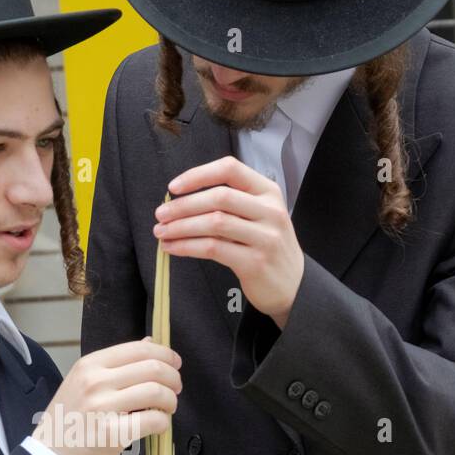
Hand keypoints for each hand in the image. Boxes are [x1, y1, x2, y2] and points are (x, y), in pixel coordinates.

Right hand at [33, 338, 181, 454]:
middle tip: (175, 390)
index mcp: (90, 365)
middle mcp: (95, 381)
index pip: (138, 349)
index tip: (175, 364)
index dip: (165, 354)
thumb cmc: (69, 420)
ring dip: (171, 401)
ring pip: (157, 392)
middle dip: (173, 378)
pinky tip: (157, 425)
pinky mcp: (112, 432)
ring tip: (167, 409)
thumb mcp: (84, 382)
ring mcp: (102, 406)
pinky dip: (163, 423)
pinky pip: (153, 420)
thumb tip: (149, 341)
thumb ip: (116, 363)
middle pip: (153, 368)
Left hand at [153, 157, 304, 327]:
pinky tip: (173, 248)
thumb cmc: (267, 246)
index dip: (198, 175)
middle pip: (219, 197)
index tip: (174, 187)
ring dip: (181, 227)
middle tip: (160, 214)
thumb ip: (231, 203)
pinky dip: (187, 247)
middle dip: (183, 205)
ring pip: (214, 223)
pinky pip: (213, 249)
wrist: (293, 285)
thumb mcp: (260, 215)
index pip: (230, 170)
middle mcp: (270, 211)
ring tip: (161, 232)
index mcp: (268, 191)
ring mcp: (265, 237)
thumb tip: (181, 200)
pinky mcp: (255, 262)